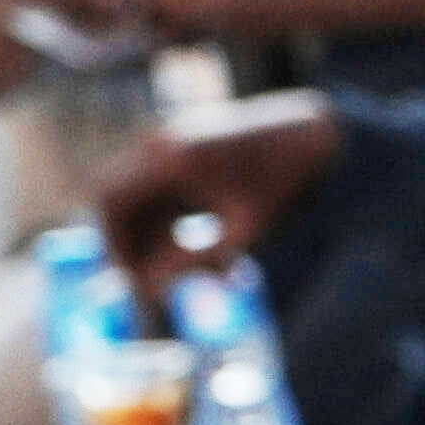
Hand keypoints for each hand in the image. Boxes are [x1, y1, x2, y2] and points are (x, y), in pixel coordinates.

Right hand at [91, 97, 340, 304]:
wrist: (314, 135)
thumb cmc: (288, 184)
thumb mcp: (246, 230)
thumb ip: (195, 260)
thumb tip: (149, 289)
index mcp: (172, 158)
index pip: (110, 201)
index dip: (112, 244)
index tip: (130, 282)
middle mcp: (160, 143)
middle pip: (115, 198)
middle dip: (127, 243)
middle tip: (151, 286)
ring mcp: (168, 141)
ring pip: (137, 198)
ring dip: (151, 237)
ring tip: (194, 272)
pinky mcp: (182, 148)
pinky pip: (159, 192)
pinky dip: (170, 224)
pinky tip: (208, 255)